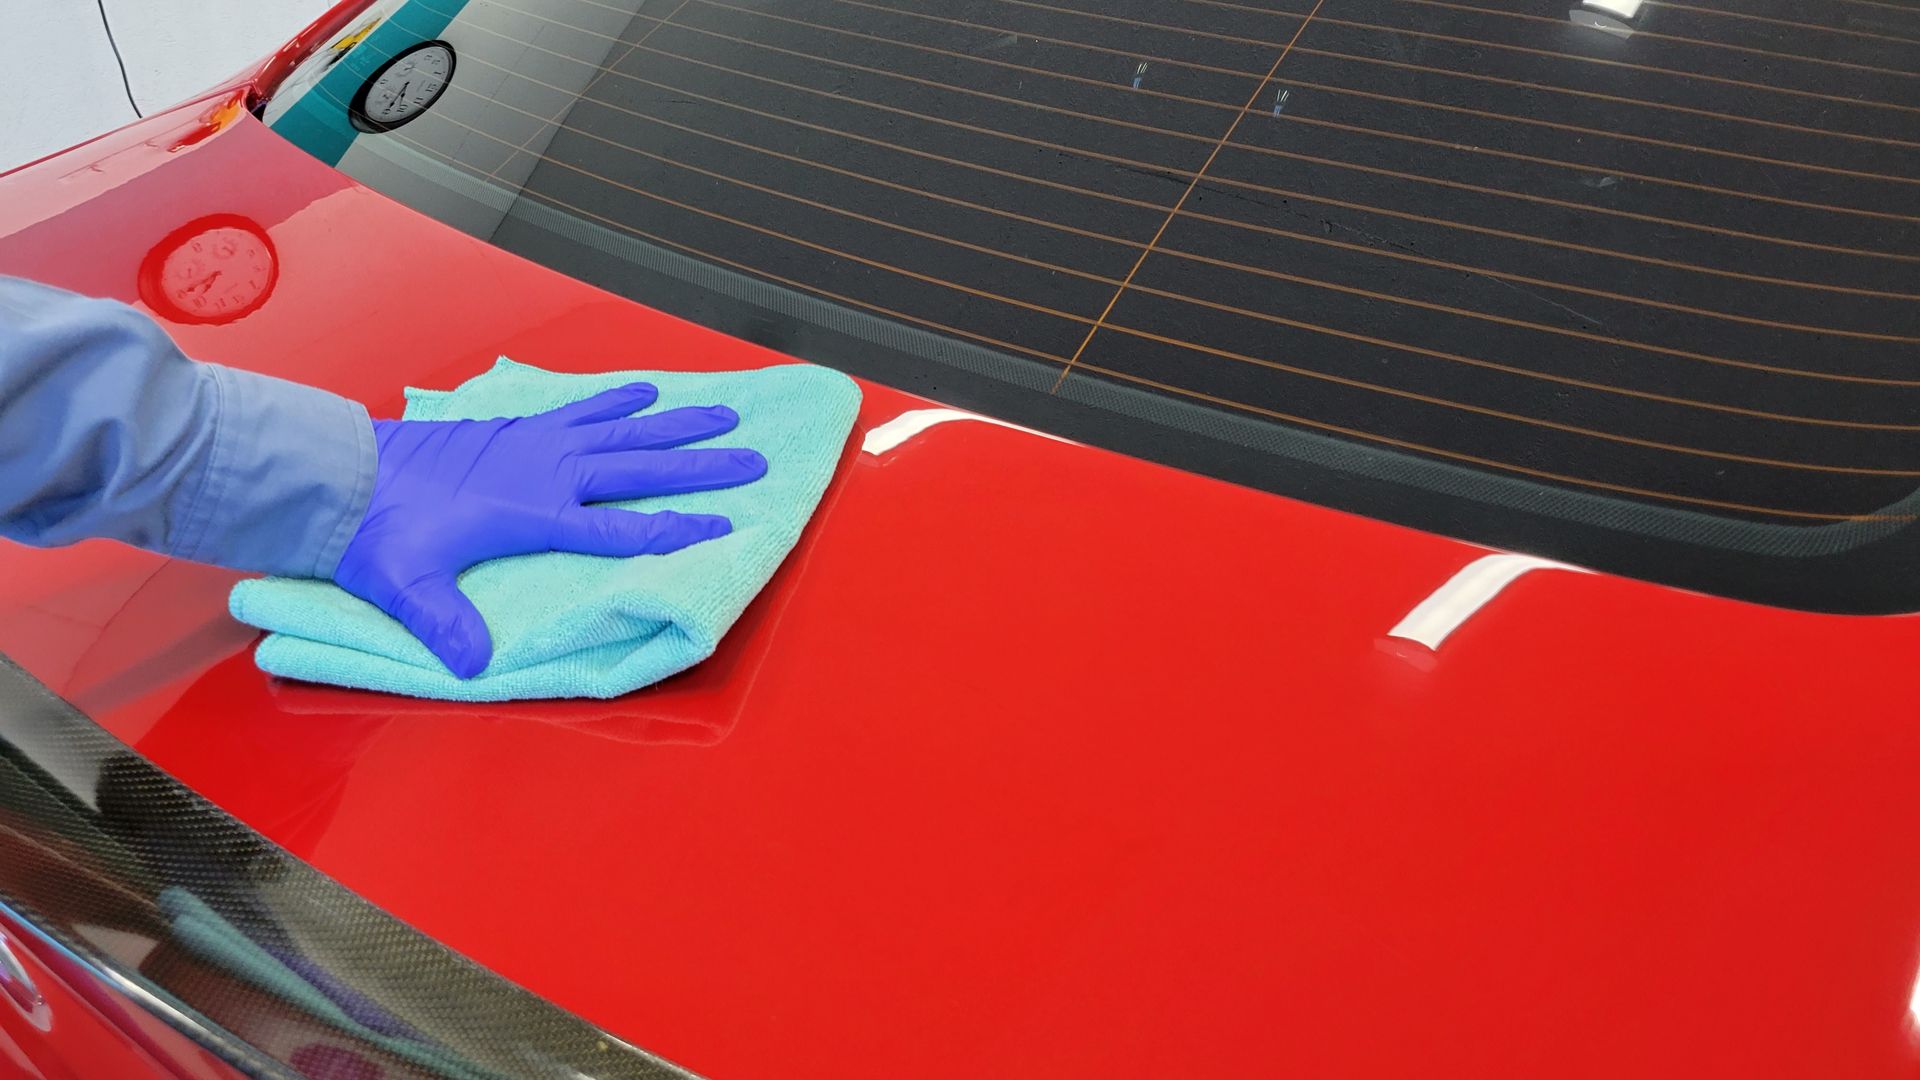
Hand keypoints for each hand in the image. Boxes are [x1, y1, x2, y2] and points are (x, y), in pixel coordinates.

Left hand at [333, 382, 766, 677]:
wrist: (339, 474)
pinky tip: (644, 392)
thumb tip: (475, 663)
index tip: (724, 525)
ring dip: (673, 426)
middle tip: (752, 462)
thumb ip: (443, 621)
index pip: (618, 529)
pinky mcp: (516, 429)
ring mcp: (533, 444)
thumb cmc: (376, 534)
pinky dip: (614, 401)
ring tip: (722, 415)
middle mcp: (545, 471)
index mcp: (532, 513)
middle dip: (698, 469)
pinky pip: (579, 410)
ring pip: (620, 432)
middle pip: (638, 469)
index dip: (673, 530)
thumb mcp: (406, 586)